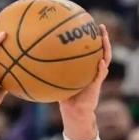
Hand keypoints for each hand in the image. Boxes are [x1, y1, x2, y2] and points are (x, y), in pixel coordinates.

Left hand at [59, 24, 111, 139]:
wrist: (75, 113)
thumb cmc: (64, 98)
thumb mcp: (56, 83)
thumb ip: (48, 74)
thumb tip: (32, 64)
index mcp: (84, 68)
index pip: (88, 51)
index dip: (89, 39)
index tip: (85, 26)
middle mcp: (92, 70)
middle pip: (100, 50)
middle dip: (102, 38)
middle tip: (99, 26)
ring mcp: (96, 77)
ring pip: (105, 59)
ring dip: (106, 48)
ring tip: (104, 38)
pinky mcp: (97, 86)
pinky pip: (100, 75)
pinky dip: (101, 69)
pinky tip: (100, 62)